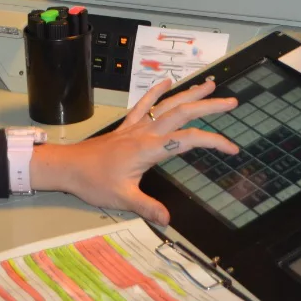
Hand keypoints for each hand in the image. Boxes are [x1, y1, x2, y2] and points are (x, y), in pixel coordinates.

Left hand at [31, 76, 238, 225]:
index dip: (213, 141)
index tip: (233, 148)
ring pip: (167, 104)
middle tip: (232, 102)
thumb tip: (168, 220)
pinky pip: (144, 104)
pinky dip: (157, 91)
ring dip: (189, 93)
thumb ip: (147, 207)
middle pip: (182, 112)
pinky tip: (168, 81)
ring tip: (210, 84)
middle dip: (208, 106)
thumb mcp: (122, 198)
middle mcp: (145, 132)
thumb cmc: (94, 181)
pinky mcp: (127, 126)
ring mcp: (136, 126)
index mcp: (148, 148)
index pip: (188, 139)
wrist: (68, 166)